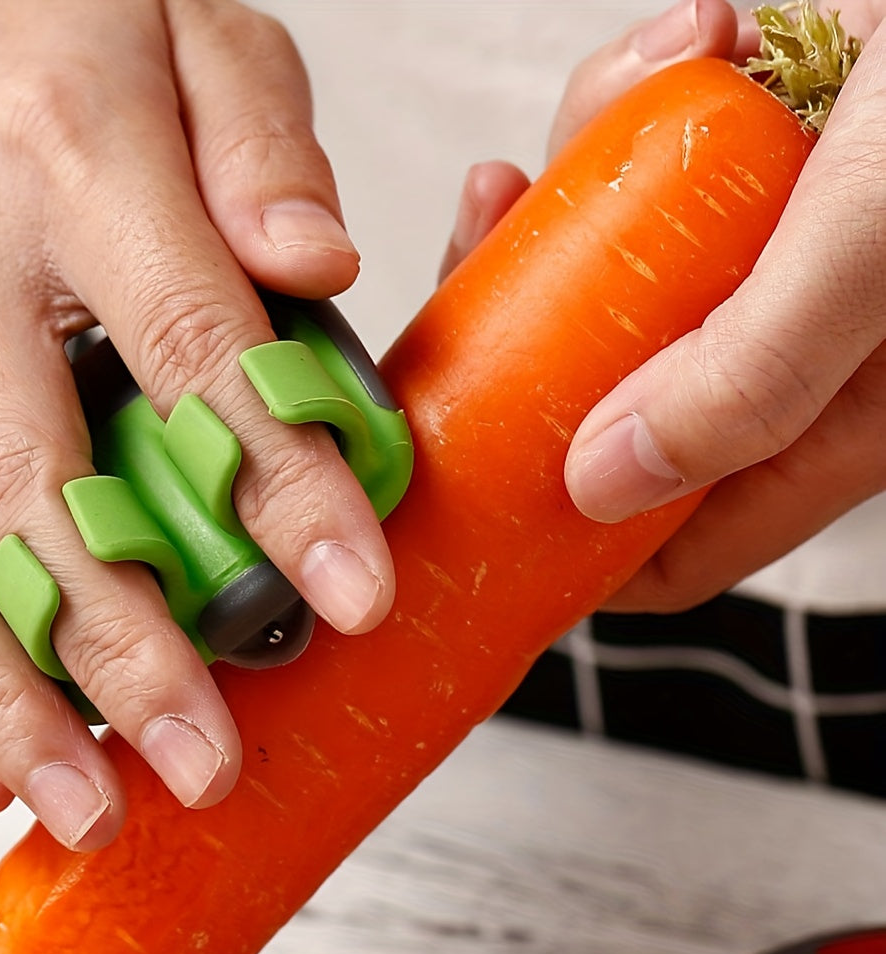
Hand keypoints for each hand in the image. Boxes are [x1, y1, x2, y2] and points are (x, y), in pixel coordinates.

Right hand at [0, 0, 393, 848]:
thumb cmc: (36, 22)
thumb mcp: (188, 21)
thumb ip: (262, 139)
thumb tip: (321, 268)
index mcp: (63, 158)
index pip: (190, 347)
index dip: (274, 483)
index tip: (350, 595)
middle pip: (26, 490)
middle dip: (122, 650)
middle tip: (203, 767)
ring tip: (84, 808)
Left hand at [439, 0, 885, 612]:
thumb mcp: (870, 245)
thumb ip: (748, 377)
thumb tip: (604, 483)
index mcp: (832, 421)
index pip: (676, 544)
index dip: (566, 543)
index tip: (466, 498)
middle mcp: (792, 350)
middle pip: (609, 401)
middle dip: (529, 330)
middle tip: (486, 249)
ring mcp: (771, 256)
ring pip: (615, 269)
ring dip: (586, 180)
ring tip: (633, 97)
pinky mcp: (766, 159)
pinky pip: (654, 160)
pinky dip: (648, 97)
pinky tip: (708, 41)